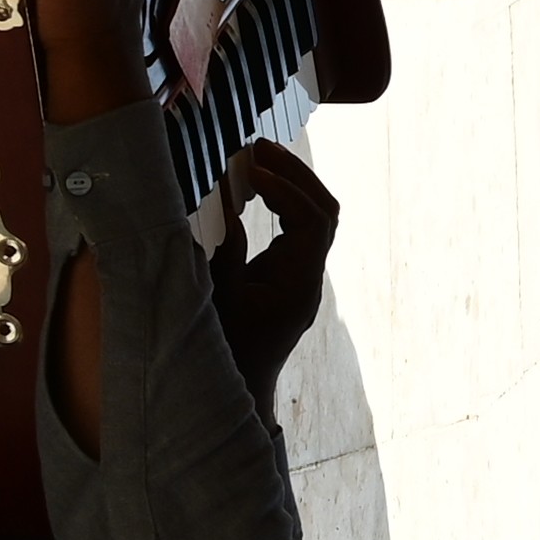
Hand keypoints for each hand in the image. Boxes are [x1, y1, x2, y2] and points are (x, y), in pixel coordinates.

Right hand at [217, 141, 342, 390]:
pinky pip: (297, 231)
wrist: (234, 392)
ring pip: (316, 220)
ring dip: (292, 186)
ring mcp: (301, 278)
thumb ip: (225, 255)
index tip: (250, 168)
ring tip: (257, 158)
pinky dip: (281, 204)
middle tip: (259, 147)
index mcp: (297, 283)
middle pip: (324, 213)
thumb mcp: (215, 301)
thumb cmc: (223, 351)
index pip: (312, 221)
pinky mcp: (288, 278)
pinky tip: (254, 187)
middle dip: (296, 175)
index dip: (286, 188)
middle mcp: (308, 278)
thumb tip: (228, 209)